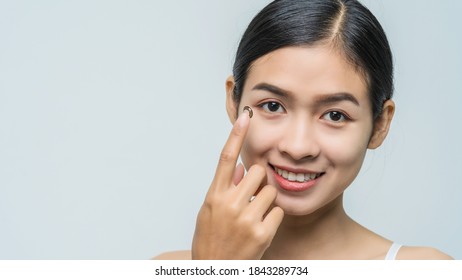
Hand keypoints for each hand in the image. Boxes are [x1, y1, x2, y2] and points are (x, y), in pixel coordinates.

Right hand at [191, 109, 283, 258]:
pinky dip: (272, 216)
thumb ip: (224, 188)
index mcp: (214, 196)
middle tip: (250, 197)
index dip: (236, 135)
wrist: (215, 271)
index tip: (245, 116)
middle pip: (255, 172)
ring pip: (269, 190)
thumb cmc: (210, 240)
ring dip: (265, 199)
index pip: (225, 158)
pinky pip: (277, 210)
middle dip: (257, 181)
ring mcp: (246, 218)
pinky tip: (260, 228)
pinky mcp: (262, 232)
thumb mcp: (209, 212)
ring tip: (254, 215)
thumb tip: (238, 167)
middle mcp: (229, 204)